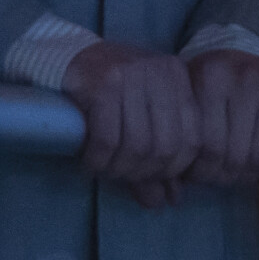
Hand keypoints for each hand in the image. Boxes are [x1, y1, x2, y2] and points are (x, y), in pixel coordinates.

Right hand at [62, 41, 199, 208]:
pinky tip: (90, 163)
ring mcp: (133, 75)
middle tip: (121, 176)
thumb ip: (155, 158)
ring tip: (105, 170)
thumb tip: (165, 202)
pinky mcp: (103, 84)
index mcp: (179, 78)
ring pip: (137, 146)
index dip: (172, 170)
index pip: (192, 140)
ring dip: (118, 169)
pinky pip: (108, 139)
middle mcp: (161, 73)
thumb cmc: (108, 90)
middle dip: (142, 172)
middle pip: (165, 147)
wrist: (66, 57)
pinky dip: (98, 160)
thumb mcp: (139, 117)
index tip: (150, 179)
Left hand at [187, 48, 258, 187]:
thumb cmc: (211, 80)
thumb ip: (179, 132)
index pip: (207, 146)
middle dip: (224, 176)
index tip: (197, 174)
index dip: (201, 171)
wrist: (250, 47)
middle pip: (235, 155)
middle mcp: (246, 80)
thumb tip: (172, 186)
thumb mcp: (187, 93)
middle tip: (217, 177)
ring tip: (237, 175)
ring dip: (248, 177)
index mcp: (211, 79)